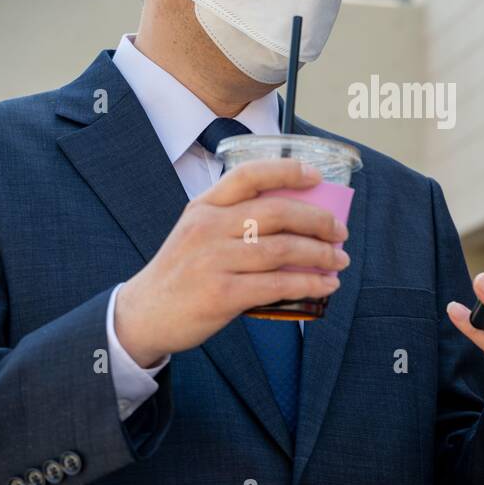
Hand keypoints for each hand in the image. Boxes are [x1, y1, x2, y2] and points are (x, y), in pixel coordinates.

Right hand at [115, 158, 349, 365]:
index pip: (249, 174)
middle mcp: (208, 227)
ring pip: (282, 249)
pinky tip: (325, 285)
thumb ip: (234, 221)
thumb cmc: (181, 271)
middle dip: (318, 220)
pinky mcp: (221, 293)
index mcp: (204, 206)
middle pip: (276, 212)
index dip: (287, 170)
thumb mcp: (197, 233)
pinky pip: (277, 284)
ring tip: (340, 260)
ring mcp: (214, 260)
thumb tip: (297, 220)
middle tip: (340, 231)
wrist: (143, 314)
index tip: (316, 176)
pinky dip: (308, 283)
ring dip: (320, 254)